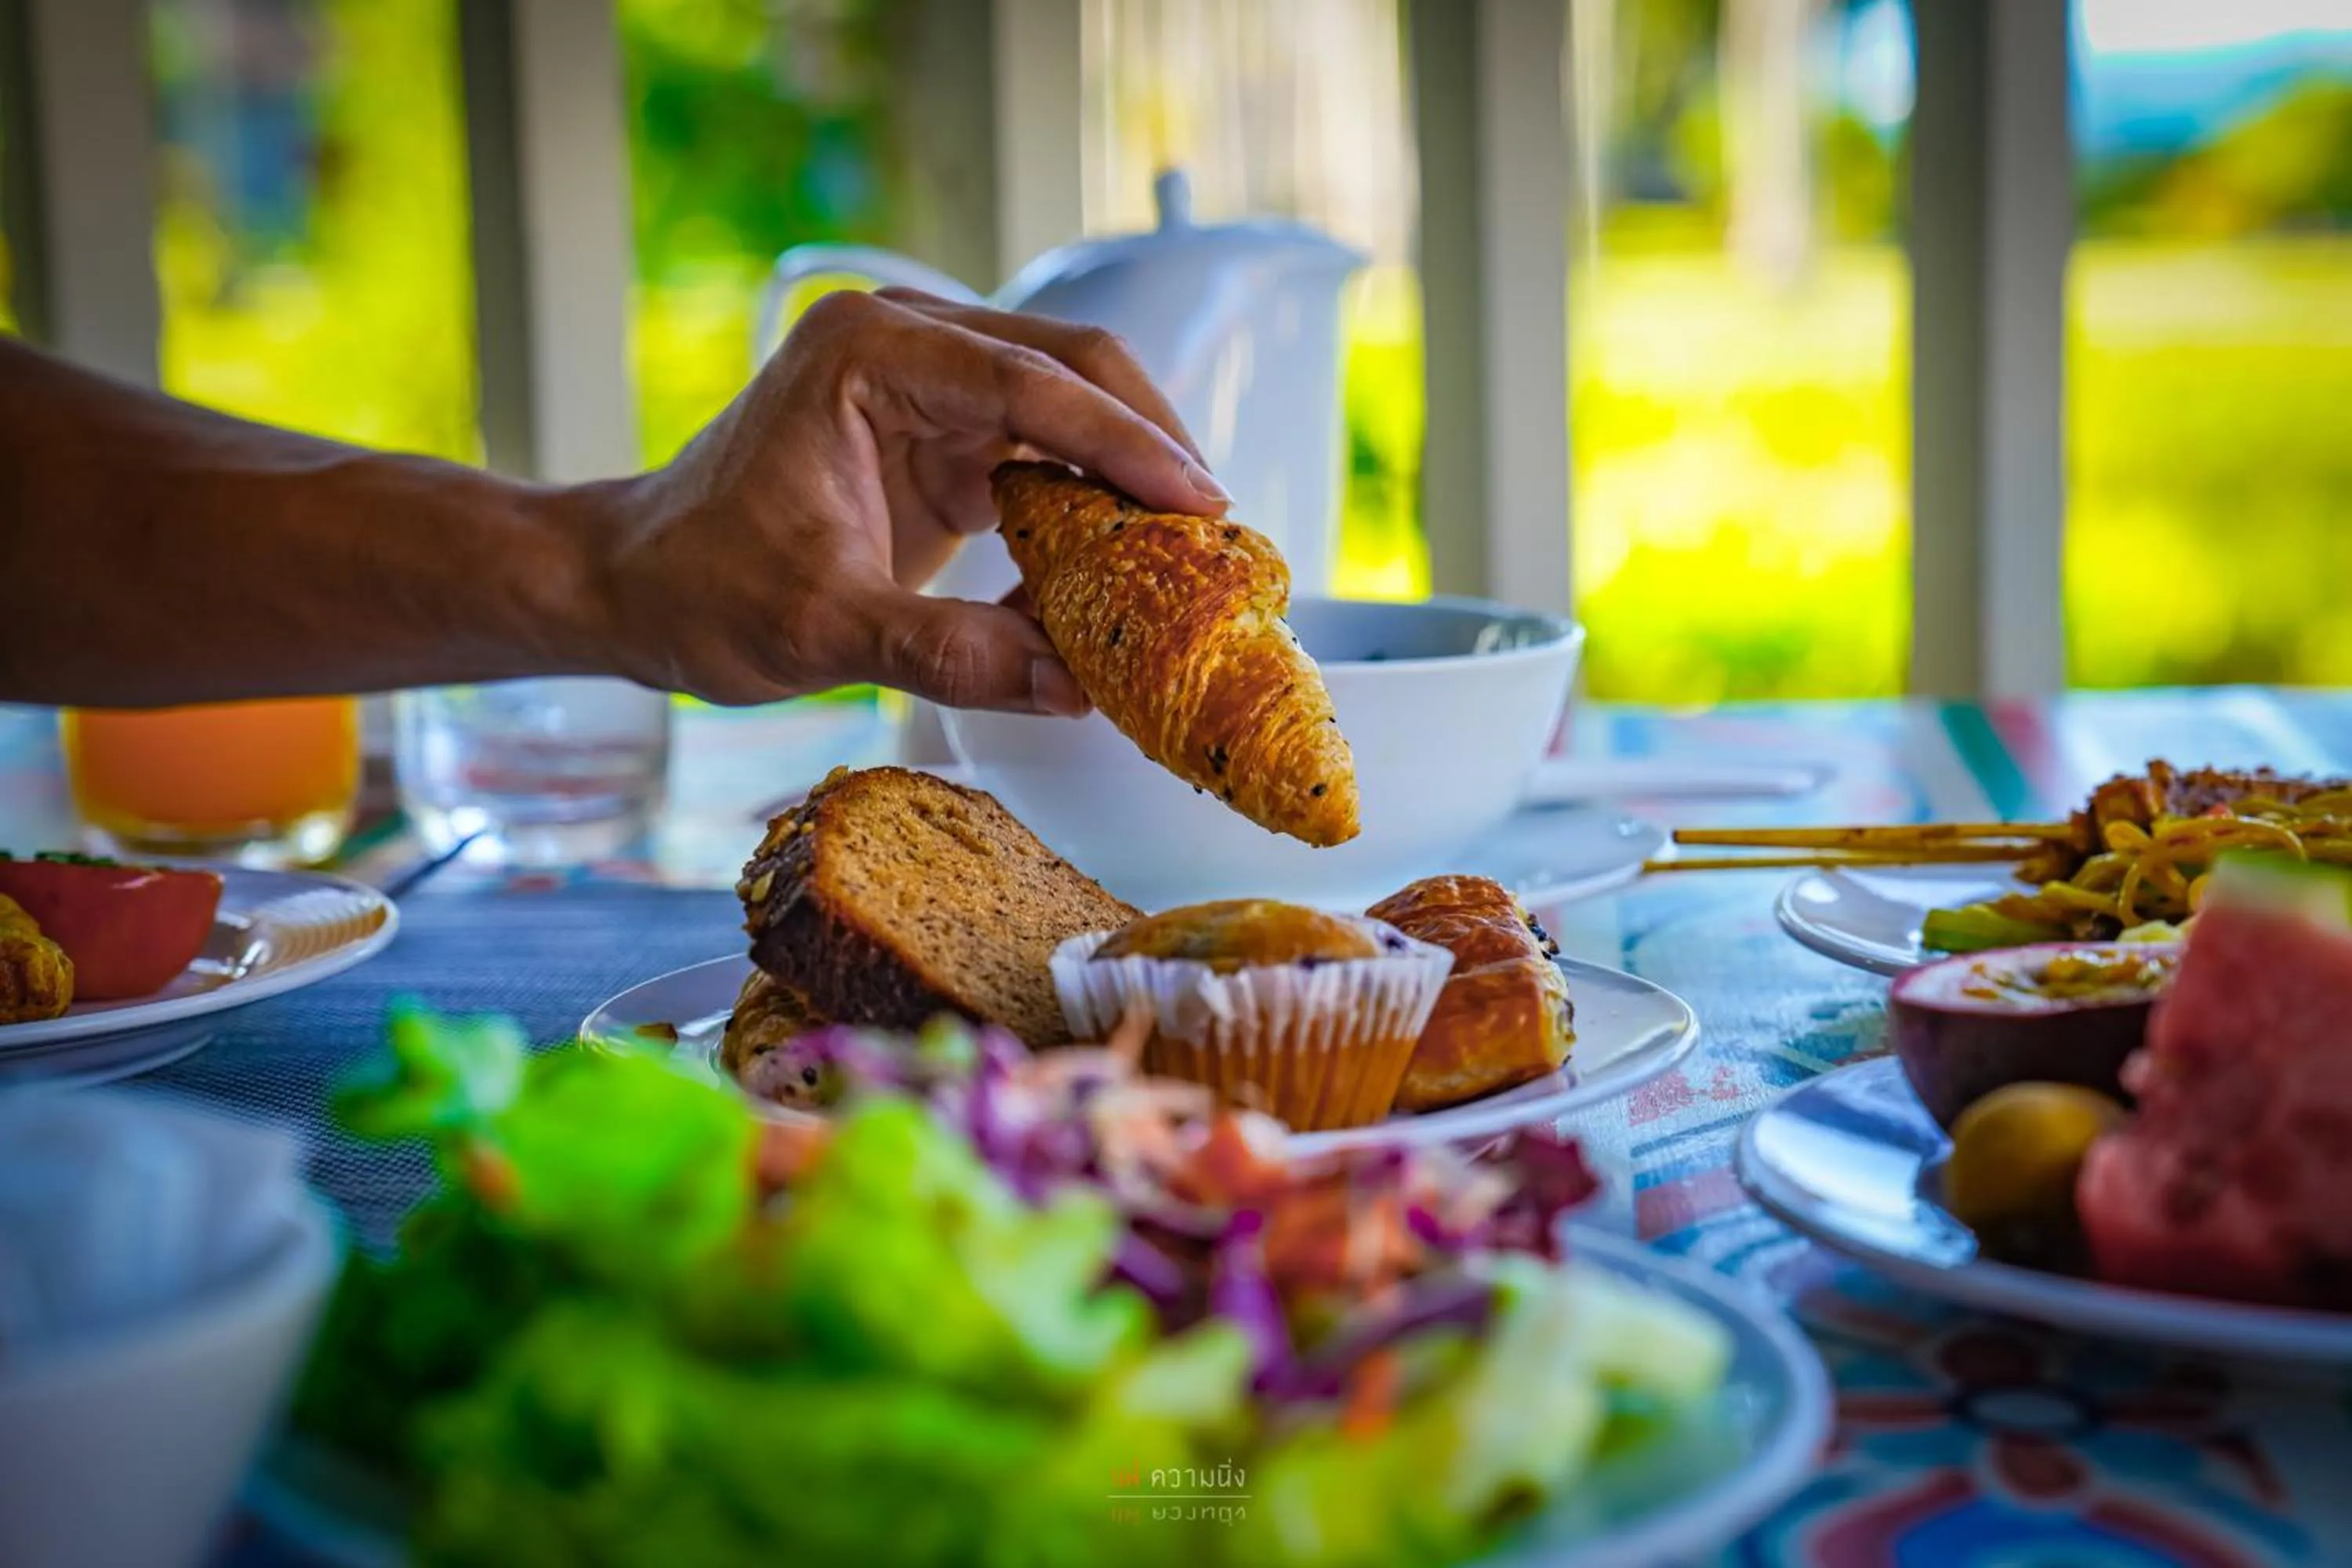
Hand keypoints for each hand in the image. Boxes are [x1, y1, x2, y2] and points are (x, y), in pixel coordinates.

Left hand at [586, 287, 1228, 710]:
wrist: (629, 586)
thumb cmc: (696, 586)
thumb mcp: (819, 631)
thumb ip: (947, 653)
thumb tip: (1070, 687)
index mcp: (869, 351)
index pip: (1032, 384)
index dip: (1127, 445)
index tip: (1201, 502)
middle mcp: (905, 343)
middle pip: (1070, 365)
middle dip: (1150, 442)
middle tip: (1219, 528)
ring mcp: (925, 384)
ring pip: (1067, 404)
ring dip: (1129, 472)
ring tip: (1193, 549)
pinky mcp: (939, 438)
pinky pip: (1040, 457)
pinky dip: (1088, 506)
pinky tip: (1125, 565)